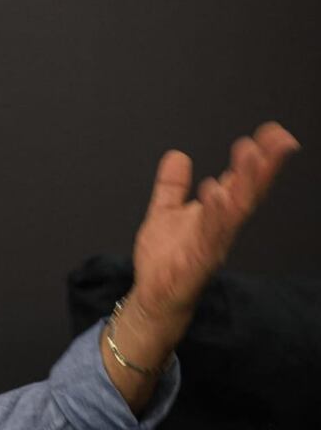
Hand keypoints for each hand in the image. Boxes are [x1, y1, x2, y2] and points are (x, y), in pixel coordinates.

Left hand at [103, 122, 298, 413]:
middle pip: (248, 192)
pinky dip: (215, 214)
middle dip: (263, 166)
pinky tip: (216, 192)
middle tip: (276, 139)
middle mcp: (220, 227)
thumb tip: (177, 155)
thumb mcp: (165, 213)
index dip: (258, 157)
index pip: (241, 181)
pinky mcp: (198, 262)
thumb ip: (172, 186)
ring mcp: (212, 244)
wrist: (153, 298)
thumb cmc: (164, 260)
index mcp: (215, 214)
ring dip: (244, 183)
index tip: (272, 132)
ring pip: (235, 211)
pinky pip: (210, 236)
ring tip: (250, 154)